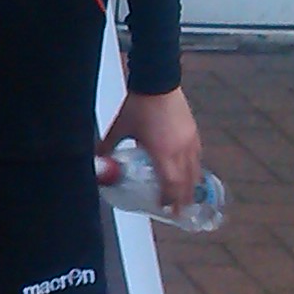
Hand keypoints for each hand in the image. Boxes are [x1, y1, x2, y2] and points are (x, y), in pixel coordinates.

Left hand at [101, 87, 201, 210]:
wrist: (158, 82)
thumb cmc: (139, 105)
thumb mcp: (120, 128)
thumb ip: (107, 146)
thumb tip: (96, 160)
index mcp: (163, 152)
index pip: (170, 184)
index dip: (169, 200)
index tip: (166, 210)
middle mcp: (181, 150)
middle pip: (187, 182)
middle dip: (183, 199)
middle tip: (179, 212)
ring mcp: (190, 140)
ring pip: (195, 170)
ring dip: (190, 185)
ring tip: (186, 196)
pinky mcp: (193, 131)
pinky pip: (197, 156)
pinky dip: (193, 168)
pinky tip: (187, 171)